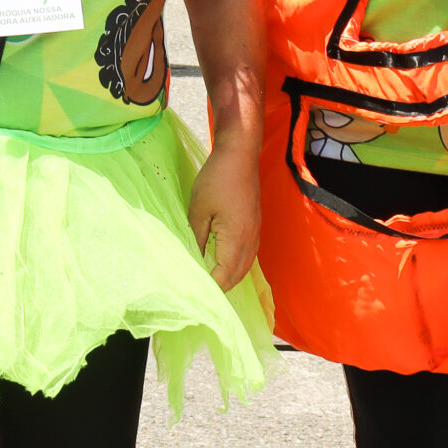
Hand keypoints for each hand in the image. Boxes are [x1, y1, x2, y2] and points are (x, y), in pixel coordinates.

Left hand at [187, 128, 261, 289]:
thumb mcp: (198, 210)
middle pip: (238, 275)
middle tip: (198, 292)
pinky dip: (236, 265)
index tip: (192, 293)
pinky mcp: (255, 225)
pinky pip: (248, 254)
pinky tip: (222, 263)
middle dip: (220, 286)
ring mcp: (256, 233)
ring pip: (245, 266)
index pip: (224, 275)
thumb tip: (193, 262)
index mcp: (237, 238)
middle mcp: (251, 240)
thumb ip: (197, 240)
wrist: (239, 155)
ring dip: (229, 277)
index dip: (209, 287)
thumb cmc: (216, 179)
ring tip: (208, 282)